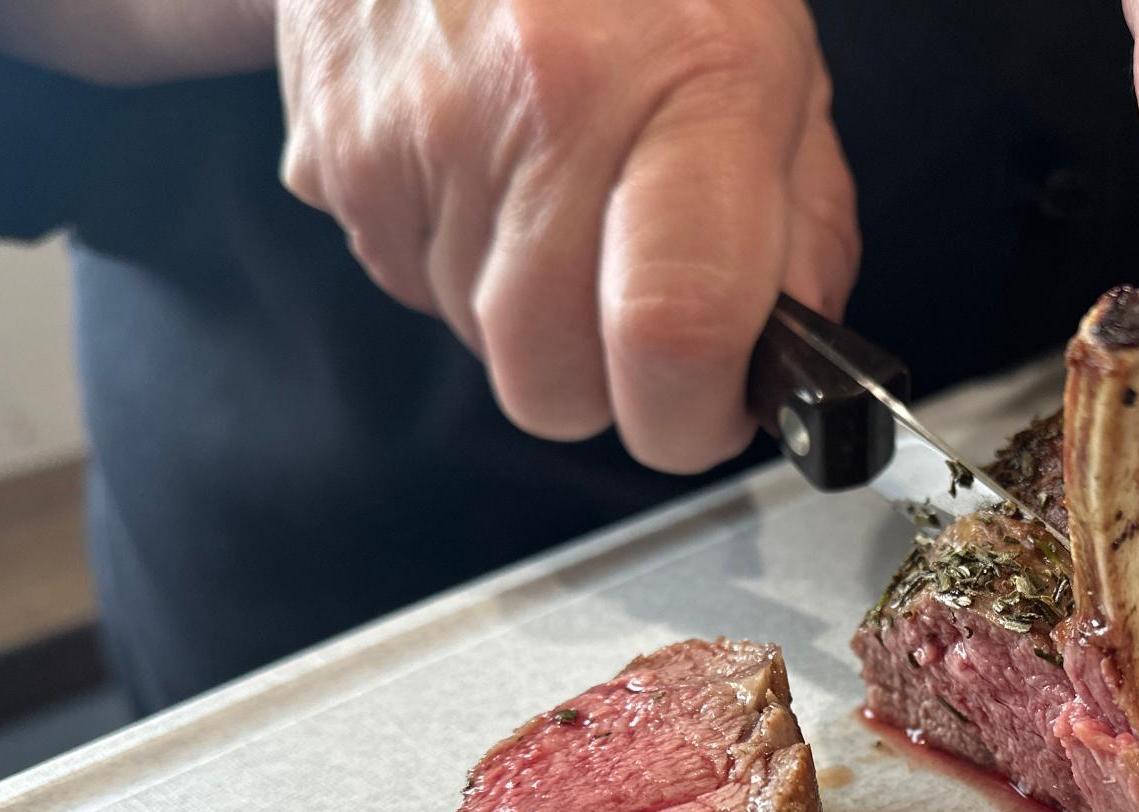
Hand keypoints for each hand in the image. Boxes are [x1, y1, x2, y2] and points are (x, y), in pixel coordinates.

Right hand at [277, 0, 859, 470]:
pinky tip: (487, 168)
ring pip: (479, 344)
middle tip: (633, 304)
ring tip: (556, 193)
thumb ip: (803, 232)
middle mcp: (545, 109)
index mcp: (690, 87)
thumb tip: (787, 360)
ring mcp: (421, 131)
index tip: (706, 408)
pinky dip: (454, 258)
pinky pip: (405, 283)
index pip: (672, 332)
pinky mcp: (334, 148)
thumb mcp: (778, 69)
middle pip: (552, 381)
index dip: (690, 416)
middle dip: (602, 382)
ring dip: (528, 312)